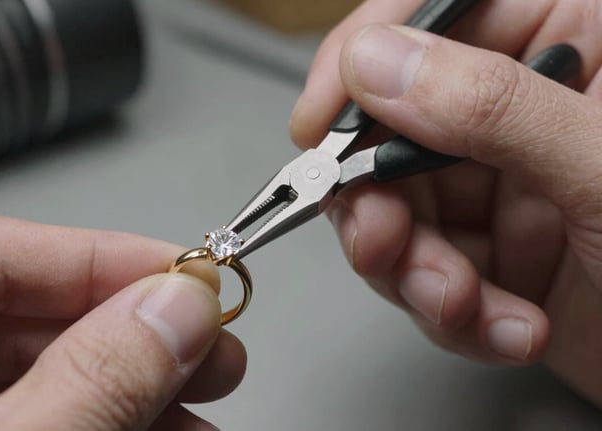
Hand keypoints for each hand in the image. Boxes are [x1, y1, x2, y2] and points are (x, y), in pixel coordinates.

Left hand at [0, 214, 244, 429]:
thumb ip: (86, 383)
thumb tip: (174, 312)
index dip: (104, 260)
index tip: (188, 278)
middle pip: (7, 321)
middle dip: (126, 340)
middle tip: (207, 355)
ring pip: (12, 383)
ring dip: (116, 395)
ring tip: (194, 418)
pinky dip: (77, 426)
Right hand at [290, 0, 601, 404]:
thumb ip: (492, 109)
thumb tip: (379, 64)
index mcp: (576, 36)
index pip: (436, 12)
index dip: (362, 59)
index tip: (320, 121)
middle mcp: (529, 105)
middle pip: (395, 127)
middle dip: (380, 198)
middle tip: (382, 238)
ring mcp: (509, 180)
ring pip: (400, 209)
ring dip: (414, 269)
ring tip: (455, 301)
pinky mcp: (498, 249)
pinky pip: (429, 269)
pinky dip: (452, 311)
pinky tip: (505, 325)